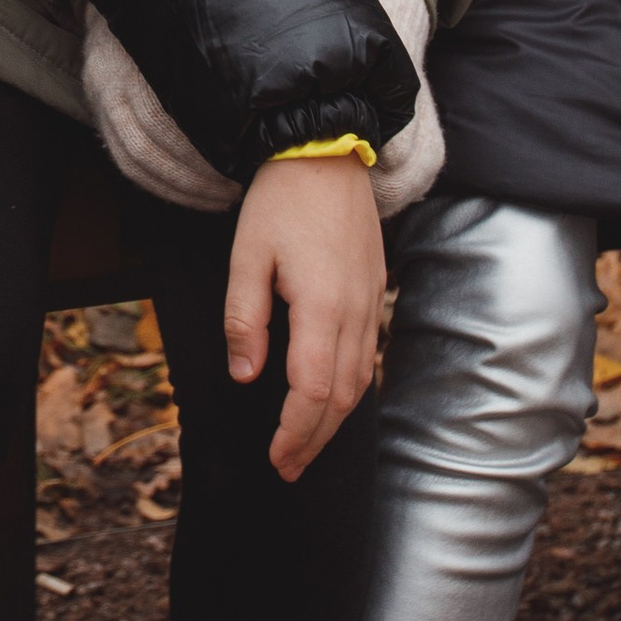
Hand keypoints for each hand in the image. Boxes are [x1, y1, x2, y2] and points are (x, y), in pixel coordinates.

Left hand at [223, 152, 386, 481]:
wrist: (325, 151)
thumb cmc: (280, 201)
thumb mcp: (246, 257)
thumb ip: (245, 320)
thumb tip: (245, 376)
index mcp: (321, 307)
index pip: (313, 391)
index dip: (296, 432)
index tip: (276, 458)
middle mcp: (355, 312)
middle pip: (342, 397)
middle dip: (314, 439)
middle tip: (289, 468)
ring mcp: (371, 302)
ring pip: (360, 381)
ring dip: (335, 420)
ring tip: (307, 446)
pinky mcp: (375, 292)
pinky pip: (368, 356)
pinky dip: (350, 389)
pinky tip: (333, 400)